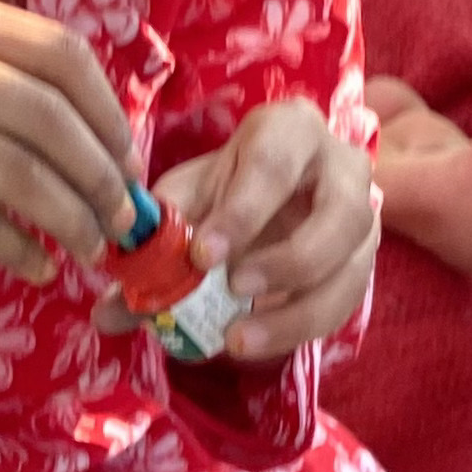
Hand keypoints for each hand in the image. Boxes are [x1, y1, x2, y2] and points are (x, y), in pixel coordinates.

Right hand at [0, 0, 135, 282]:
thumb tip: (88, 141)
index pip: (59, 51)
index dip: (109, 113)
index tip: (128, 161)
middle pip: (51, 113)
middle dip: (103, 175)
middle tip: (124, 218)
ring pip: (22, 169)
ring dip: (73, 217)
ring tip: (93, 249)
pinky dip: (18, 248)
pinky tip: (35, 266)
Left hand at [141, 102, 380, 362]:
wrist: (273, 195)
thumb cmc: (226, 187)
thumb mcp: (189, 200)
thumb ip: (154, 247)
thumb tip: (107, 312)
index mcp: (290, 130)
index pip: (275, 165)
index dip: (241, 212)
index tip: (201, 255)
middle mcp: (341, 167)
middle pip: (340, 214)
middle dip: (288, 260)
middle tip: (233, 289)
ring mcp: (364, 217)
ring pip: (352, 264)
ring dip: (296, 309)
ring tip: (238, 338)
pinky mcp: (364, 262)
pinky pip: (346, 302)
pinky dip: (300, 329)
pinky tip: (256, 341)